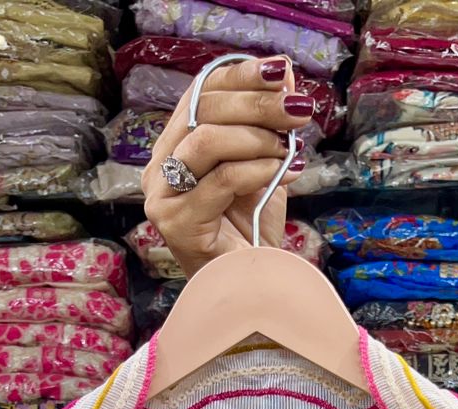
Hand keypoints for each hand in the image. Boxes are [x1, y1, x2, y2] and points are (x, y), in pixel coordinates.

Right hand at [142, 56, 313, 276]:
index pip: (201, 93)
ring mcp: (162, 196)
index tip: (282, 73)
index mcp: (175, 146)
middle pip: (203, 110)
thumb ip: (269, 123)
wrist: (250, 286)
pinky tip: (282, 172)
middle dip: (258, 104)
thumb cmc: (252, 229)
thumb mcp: (265, 164)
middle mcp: (159, 167)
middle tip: (297, 110)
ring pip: (207, 141)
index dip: (240, 76)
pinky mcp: (175, 222)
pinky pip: (221, 179)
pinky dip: (257, 169)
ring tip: (287, 148)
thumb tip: (286, 74)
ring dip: (256, 138)